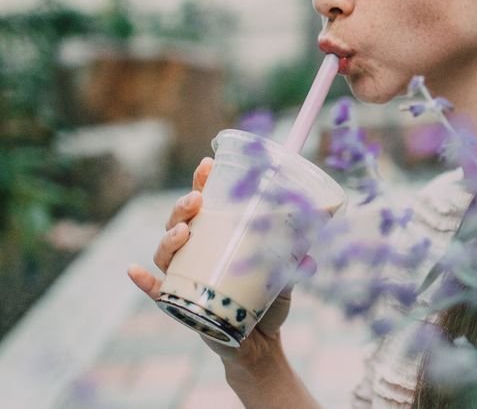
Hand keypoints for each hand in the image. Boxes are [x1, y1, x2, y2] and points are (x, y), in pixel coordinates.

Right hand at [126, 157, 317, 368]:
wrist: (261, 342)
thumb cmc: (268, 301)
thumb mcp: (285, 276)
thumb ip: (295, 261)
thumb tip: (311, 251)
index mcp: (218, 238)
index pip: (206, 205)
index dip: (202, 183)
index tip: (208, 165)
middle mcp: (197, 254)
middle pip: (179, 223)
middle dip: (183, 207)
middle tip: (197, 199)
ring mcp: (185, 279)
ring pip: (166, 253)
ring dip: (168, 238)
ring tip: (183, 230)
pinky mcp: (179, 306)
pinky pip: (155, 292)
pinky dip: (144, 282)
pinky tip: (135, 271)